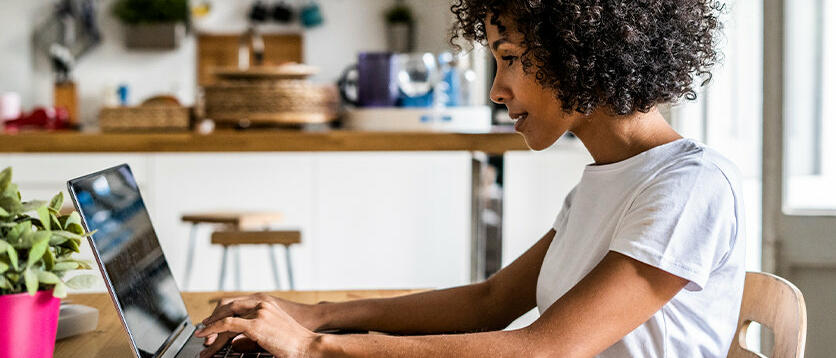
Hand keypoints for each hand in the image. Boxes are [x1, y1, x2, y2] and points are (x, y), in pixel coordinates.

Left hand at [195, 300, 320, 357]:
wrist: (308, 344)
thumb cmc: (294, 341)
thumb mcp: (273, 329)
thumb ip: (256, 328)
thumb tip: (238, 339)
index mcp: (265, 301)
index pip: (236, 302)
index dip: (221, 311)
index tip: (212, 321)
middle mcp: (261, 302)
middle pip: (228, 305)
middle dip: (213, 318)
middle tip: (203, 330)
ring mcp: (259, 312)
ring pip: (226, 316)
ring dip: (211, 328)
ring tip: (202, 338)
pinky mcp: (256, 324)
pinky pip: (228, 325)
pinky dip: (214, 330)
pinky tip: (206, 337)